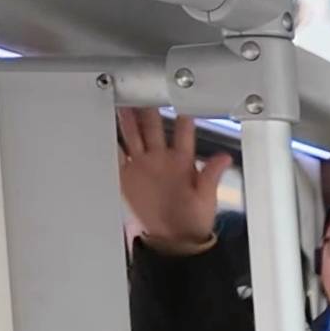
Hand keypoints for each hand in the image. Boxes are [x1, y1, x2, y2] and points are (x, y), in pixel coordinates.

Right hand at [117, 108, 222, 255]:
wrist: (174, 239)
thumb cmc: (193, 218)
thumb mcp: (206, 197)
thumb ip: (211, 175)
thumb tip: (225, 157)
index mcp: (182, 160)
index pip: (183, 132)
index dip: (181, 116)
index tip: (178, 97)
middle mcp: (162, 158)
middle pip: (152, 128)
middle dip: (146, 110)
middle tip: (141, 92)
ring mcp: (144, 165)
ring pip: (133, 136)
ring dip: (127, 120)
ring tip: (121, 103)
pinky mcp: (128, 177)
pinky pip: (117, 156)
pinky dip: (111, 144)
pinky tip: (105, 130)